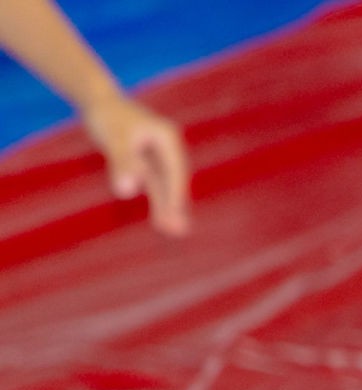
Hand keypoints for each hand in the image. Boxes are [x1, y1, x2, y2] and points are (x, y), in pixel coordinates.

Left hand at [80, 92, 189, 235]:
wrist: (98, 100)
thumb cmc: (107, 116)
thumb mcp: (115, 138)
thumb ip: (122, 163)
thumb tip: (126, 193)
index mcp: (167, 138)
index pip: (174, 171)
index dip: (175, 194)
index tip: (175, 215)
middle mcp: (167, 148)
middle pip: (173, 181)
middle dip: (175, 206)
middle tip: (179, 232)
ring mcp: (157, 155)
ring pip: (164, 185)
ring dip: (167, 207)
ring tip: (173, 232)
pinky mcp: (146, 161)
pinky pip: (154, 184)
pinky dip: (158, 200)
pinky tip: (161, 218)